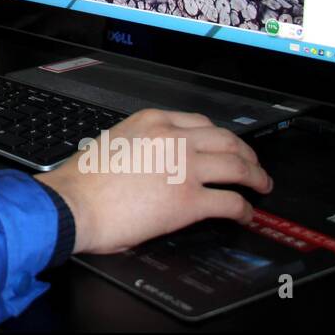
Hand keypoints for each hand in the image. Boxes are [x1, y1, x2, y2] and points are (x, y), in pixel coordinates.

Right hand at [36, 108, 272, 254]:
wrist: (72, 204)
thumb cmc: (82, 181)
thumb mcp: (114, 144)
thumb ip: (142, 145)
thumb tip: (156, 162)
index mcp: (152, 121)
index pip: (200, 122)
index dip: (219, 136)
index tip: (225, 145)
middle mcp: (173, 138)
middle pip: (226, 139)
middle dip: (246, 153)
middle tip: (253, 164)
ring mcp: (184, 167)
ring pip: (237, 165)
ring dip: (255, 176)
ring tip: (261, 185)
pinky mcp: (189, 199)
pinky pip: (230, 200)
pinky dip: (244, 208)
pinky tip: (245, 214)